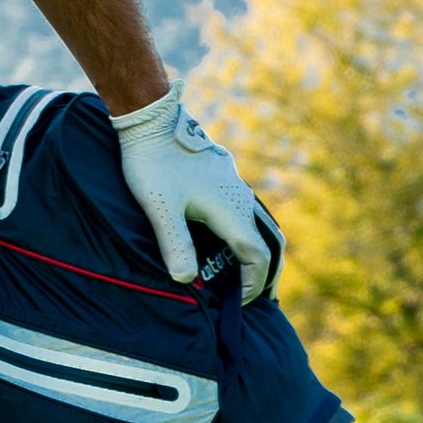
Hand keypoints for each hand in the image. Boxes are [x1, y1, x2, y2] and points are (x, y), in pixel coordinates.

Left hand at [109, 87, 274, 301]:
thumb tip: (185, 281)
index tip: (240, 304)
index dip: (253, 284)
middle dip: (267, 273)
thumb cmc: (153, 163)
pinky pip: (246, 213)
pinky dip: (246, 235)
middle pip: (270, 242)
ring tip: (246, 277)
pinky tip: (226, 243)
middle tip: (257, 298)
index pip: (257, 256)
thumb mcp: (160, 207)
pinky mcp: (223, 178)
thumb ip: (174, 244)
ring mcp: (234, 186)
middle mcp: (241, 198)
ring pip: (260, 226)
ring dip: (258, 253)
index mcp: (231, 209)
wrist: (151, 117)